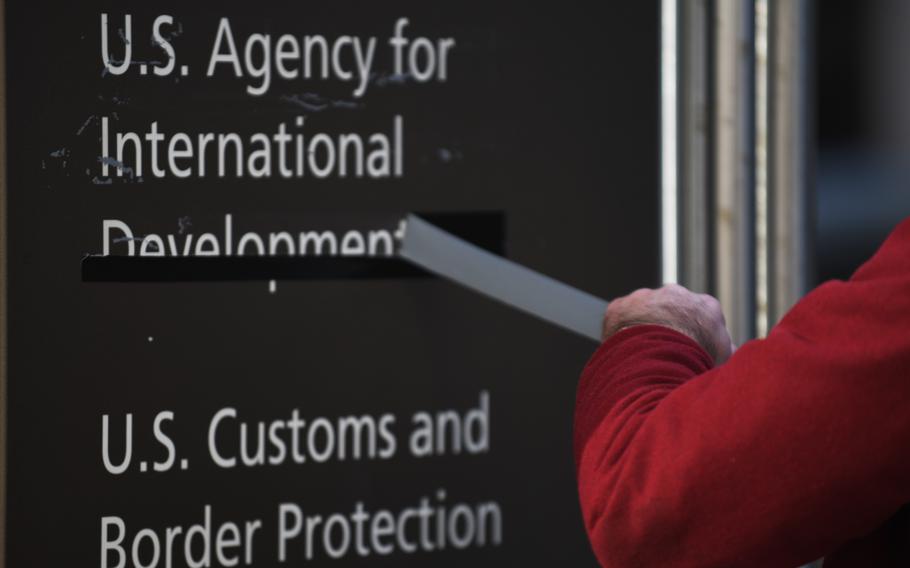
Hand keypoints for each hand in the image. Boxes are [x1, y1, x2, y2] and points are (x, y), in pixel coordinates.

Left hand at [602, 284, 734, 364]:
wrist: (657, 361)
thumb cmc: (693, 362)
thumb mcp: (722, 359)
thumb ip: (725, 348)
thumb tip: (729, 348)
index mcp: (706, 307)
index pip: (701, 315)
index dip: (694, 333)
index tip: (688, 348)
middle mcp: (676, 294)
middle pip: (671, 308)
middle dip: (668, 325)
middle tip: (663, 350)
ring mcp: (646, 298)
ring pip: (643, 310)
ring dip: (642, 326)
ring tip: (642, 353)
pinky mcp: (620, 306)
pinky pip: (620, 316)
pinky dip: (620, 330)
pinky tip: (624, 349)